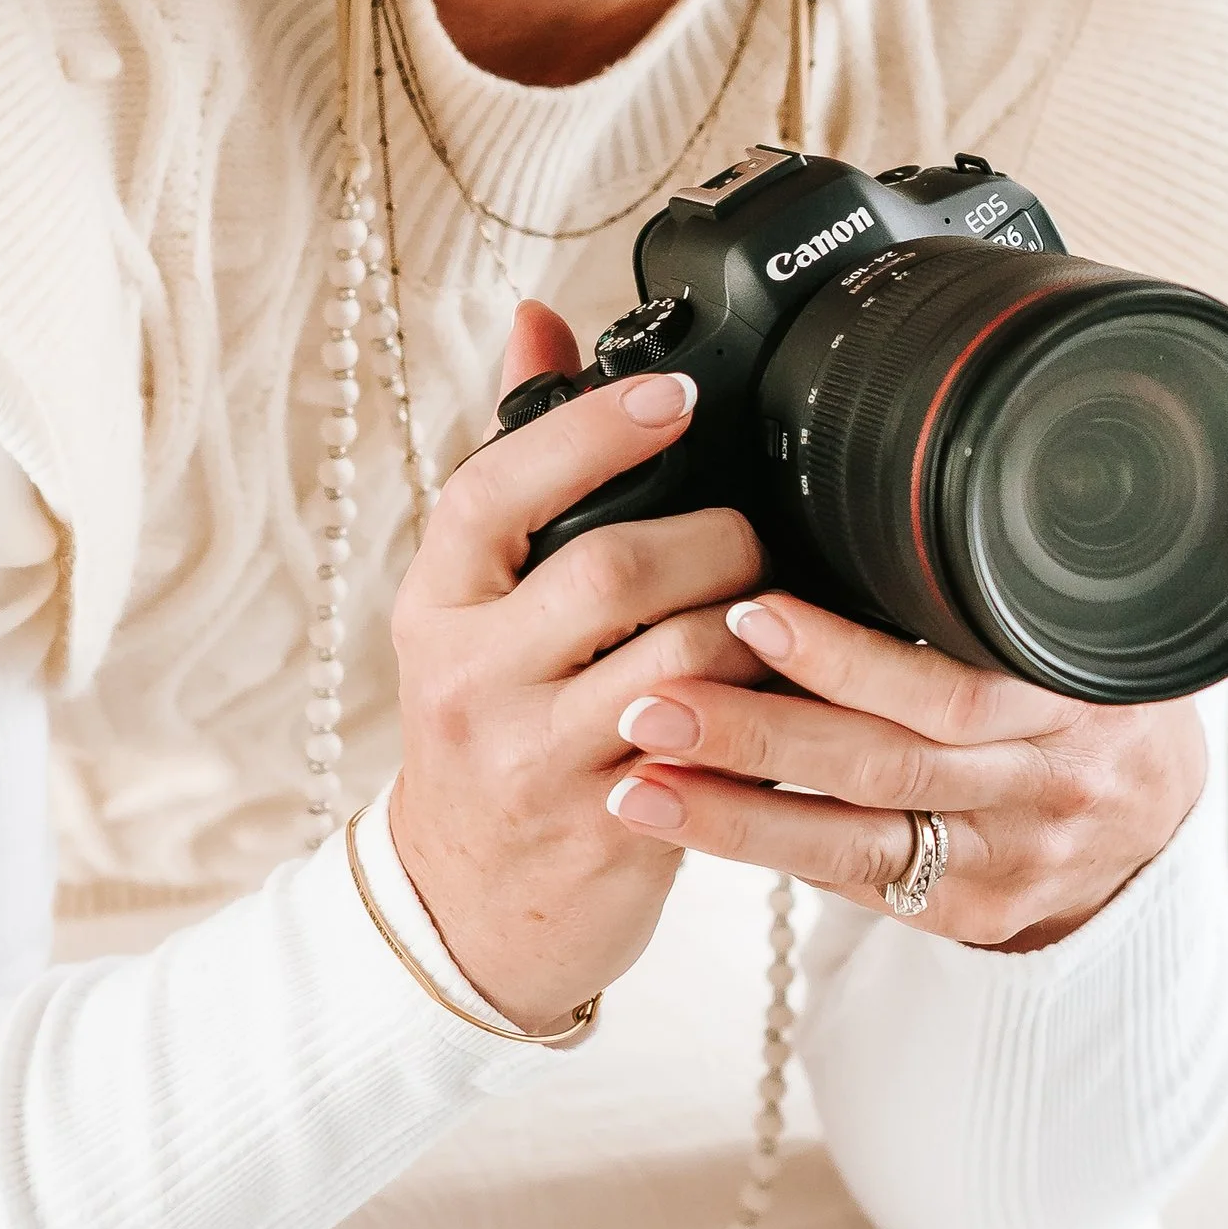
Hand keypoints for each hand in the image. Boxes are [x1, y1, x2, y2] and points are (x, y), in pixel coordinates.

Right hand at [385, 304, 764, 1032]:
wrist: (468, 909)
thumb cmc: (487, 728)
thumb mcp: (473, 605)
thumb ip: (516, 462)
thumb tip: (537, 319)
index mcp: (434, 605)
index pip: (491, 491)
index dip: (588, 433)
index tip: (672, 396)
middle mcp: (468, 679)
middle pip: (609, 570)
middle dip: (710, 539)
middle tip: (752, 541)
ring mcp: (535, 759)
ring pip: (677, 662)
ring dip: (751, 625)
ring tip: (775, 613)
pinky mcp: (611, 828)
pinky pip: (716, 751)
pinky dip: (768, 710)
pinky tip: (793, 691)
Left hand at [599, 593, 1205, 952]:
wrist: (1153, 807)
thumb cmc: (1075, 684)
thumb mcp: (1060, 616)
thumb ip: (971, 582)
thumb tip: (840, 494)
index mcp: (1067, 690)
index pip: (951, 681)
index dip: (846, 654)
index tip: (747, 606)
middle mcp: (1045, 781)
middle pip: (890, 763)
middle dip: (761, 734)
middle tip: (650, 700)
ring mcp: (1010, 858)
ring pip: (861, 842)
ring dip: (738, 813)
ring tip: (636, 779)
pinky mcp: (974, 914)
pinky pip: (862, 884)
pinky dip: (773, 850)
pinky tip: (691, 822)